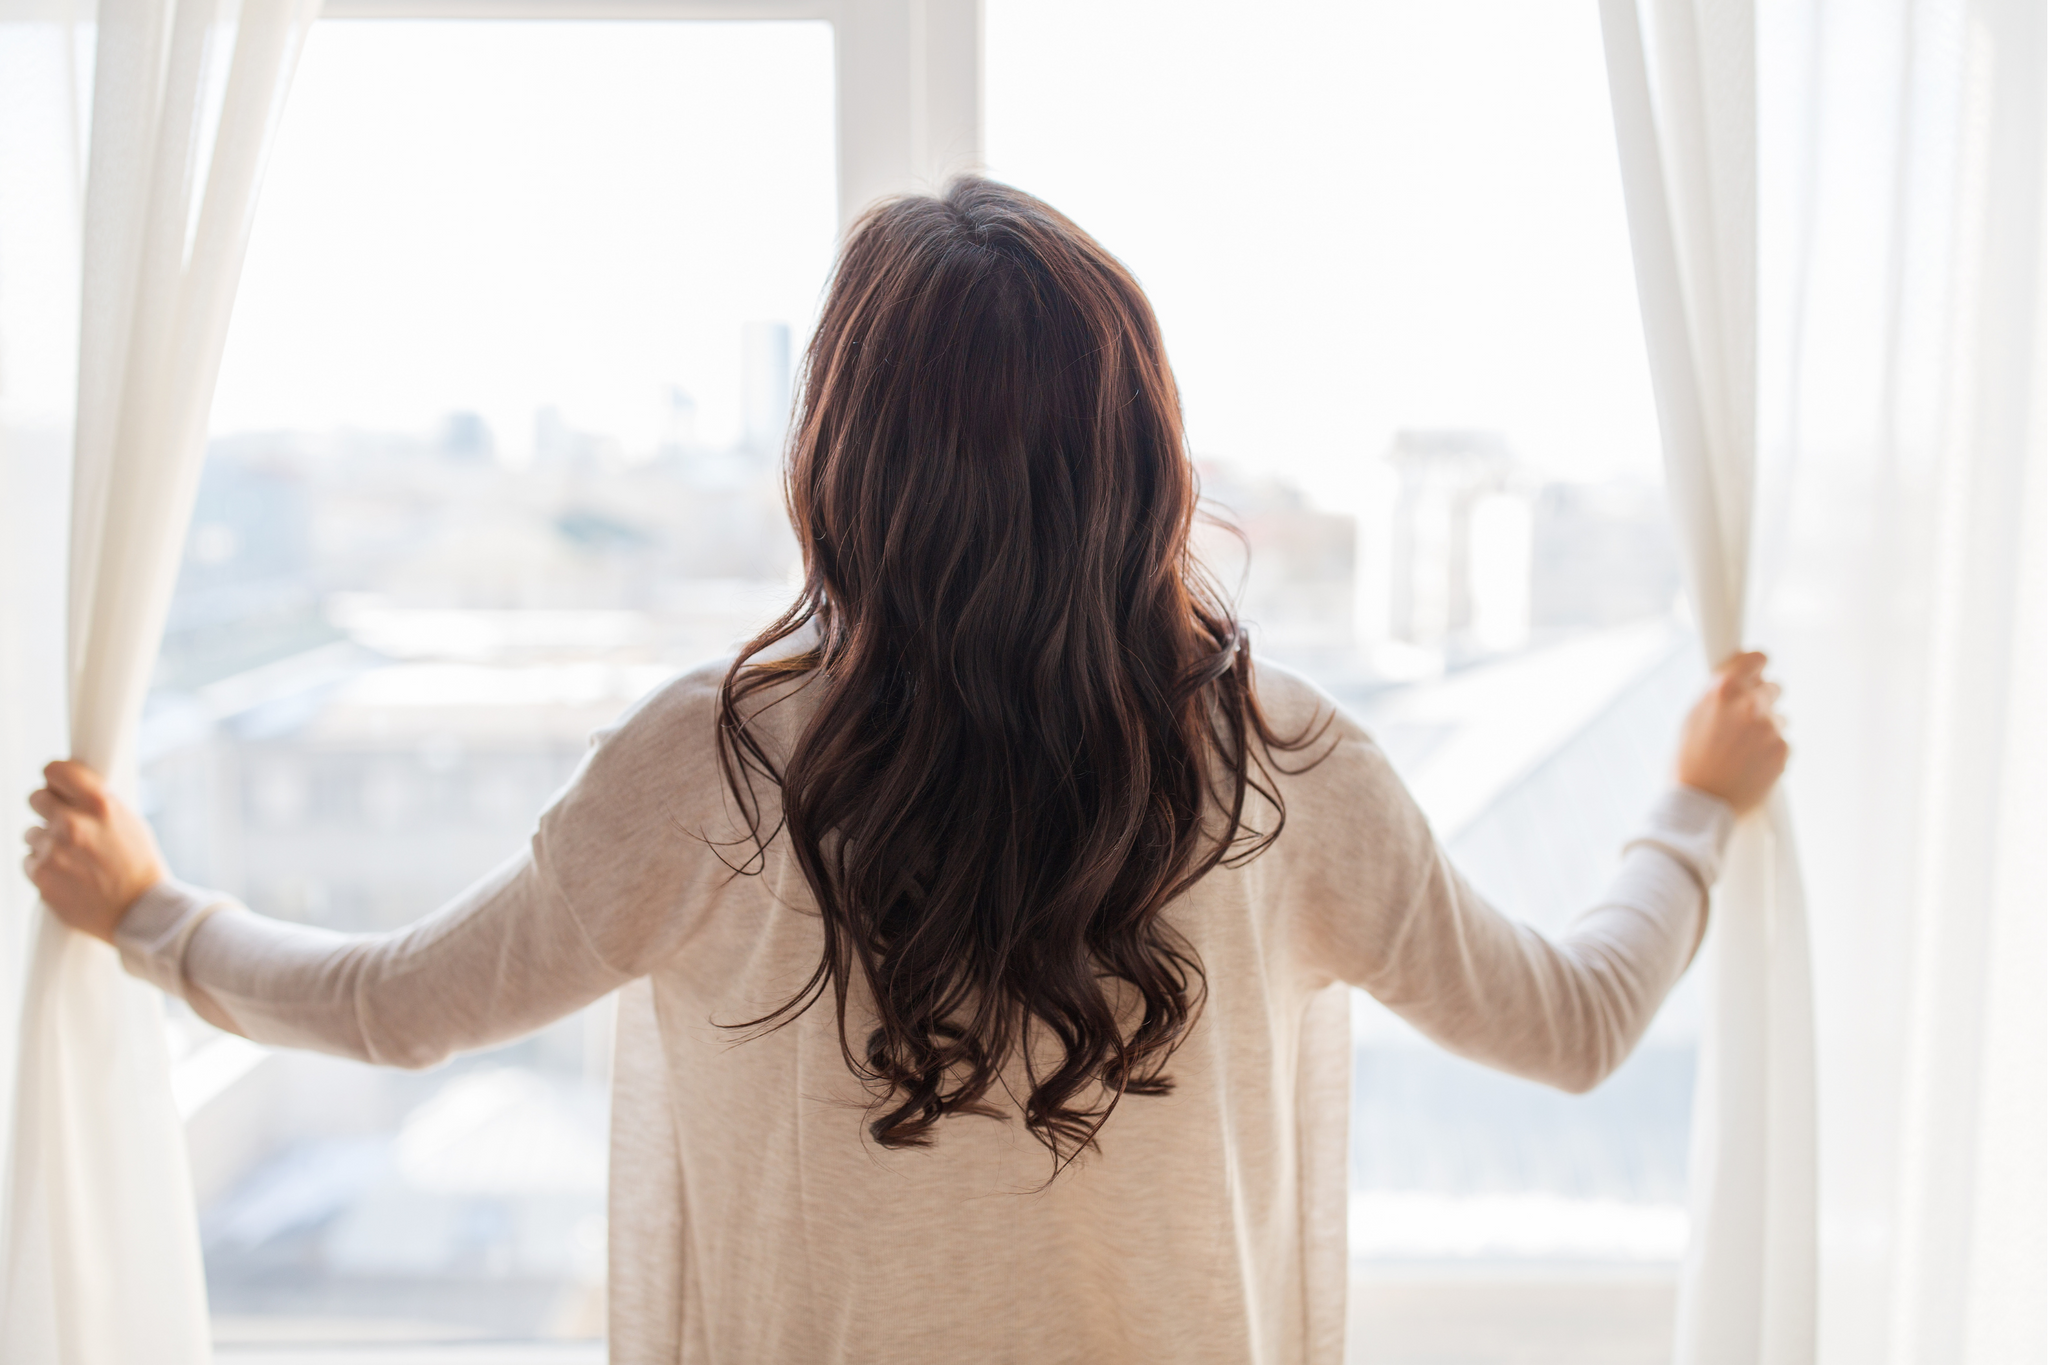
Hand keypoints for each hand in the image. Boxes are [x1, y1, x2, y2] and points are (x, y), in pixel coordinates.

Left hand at [22, 760, 166, 942]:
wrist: (140, 913)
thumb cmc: (140, 867)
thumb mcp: (130, 822)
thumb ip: (98, 803)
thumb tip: (69, 791)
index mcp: (100, 804)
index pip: (56, 770)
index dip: (56, 778)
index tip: (58, 786)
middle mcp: (73, 823)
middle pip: (36, 797)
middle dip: (48, 808)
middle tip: (65, 823)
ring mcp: (53, 850)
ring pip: (31, 833)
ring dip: (47, 842)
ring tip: (74, 858)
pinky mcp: (41, 875)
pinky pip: (30, 860)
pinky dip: (44, 866)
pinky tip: (68, 875)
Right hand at [1675, 651, 1789, 815]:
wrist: (1701, 805)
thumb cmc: (1688, 765)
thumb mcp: (1691, 718)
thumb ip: (1717, 695)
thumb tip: (1736, 682)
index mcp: (1723, 689)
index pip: (1755, 658)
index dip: (1755, 666)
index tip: (1756, 670)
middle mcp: (1749, 703)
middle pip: (1772, 687)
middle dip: (1760, 700)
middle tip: (1741, 720)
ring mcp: (1769, 727)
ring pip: (1778, 717)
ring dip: (1765, 727)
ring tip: (1741, 750)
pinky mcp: (1783, 750)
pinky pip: (1782, 742)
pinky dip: (1770, 750)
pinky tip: (1750, 763)